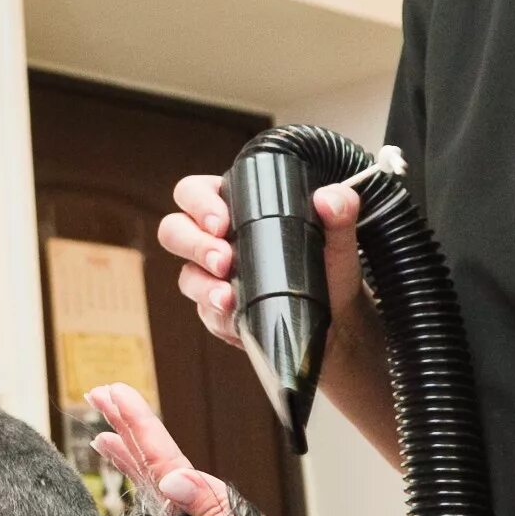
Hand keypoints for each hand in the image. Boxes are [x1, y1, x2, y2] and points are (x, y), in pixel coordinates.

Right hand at [86, 382, 253, 515]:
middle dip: (128, 424)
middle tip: (99, 392)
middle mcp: (199, 509)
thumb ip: (213, 512)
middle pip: (156, 458)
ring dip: (128, 449)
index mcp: (210, 505)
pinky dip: (137, 482)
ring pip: (153, 476)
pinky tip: (125, 472)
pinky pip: (156, 503)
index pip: (166, 458)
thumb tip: (171, 479)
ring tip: (101, 426)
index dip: (139, 425)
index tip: (117, 395)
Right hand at [158, 173, 370, 354]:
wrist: (336, 323)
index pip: (194, 193)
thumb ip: (340, 214)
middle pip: (174, 230)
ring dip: (203, 287)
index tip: (221, 222)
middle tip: (223, 261)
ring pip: (186, 275)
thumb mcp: (339, 242)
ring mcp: (211, 276)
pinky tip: (237, 322)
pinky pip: (203, 312)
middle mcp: (216, 239)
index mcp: (237, 207)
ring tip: (228, 299)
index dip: (198, 203)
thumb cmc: (330, 273)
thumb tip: (332, 198)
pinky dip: (219, 318)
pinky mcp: (215, 310)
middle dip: (194, 244)